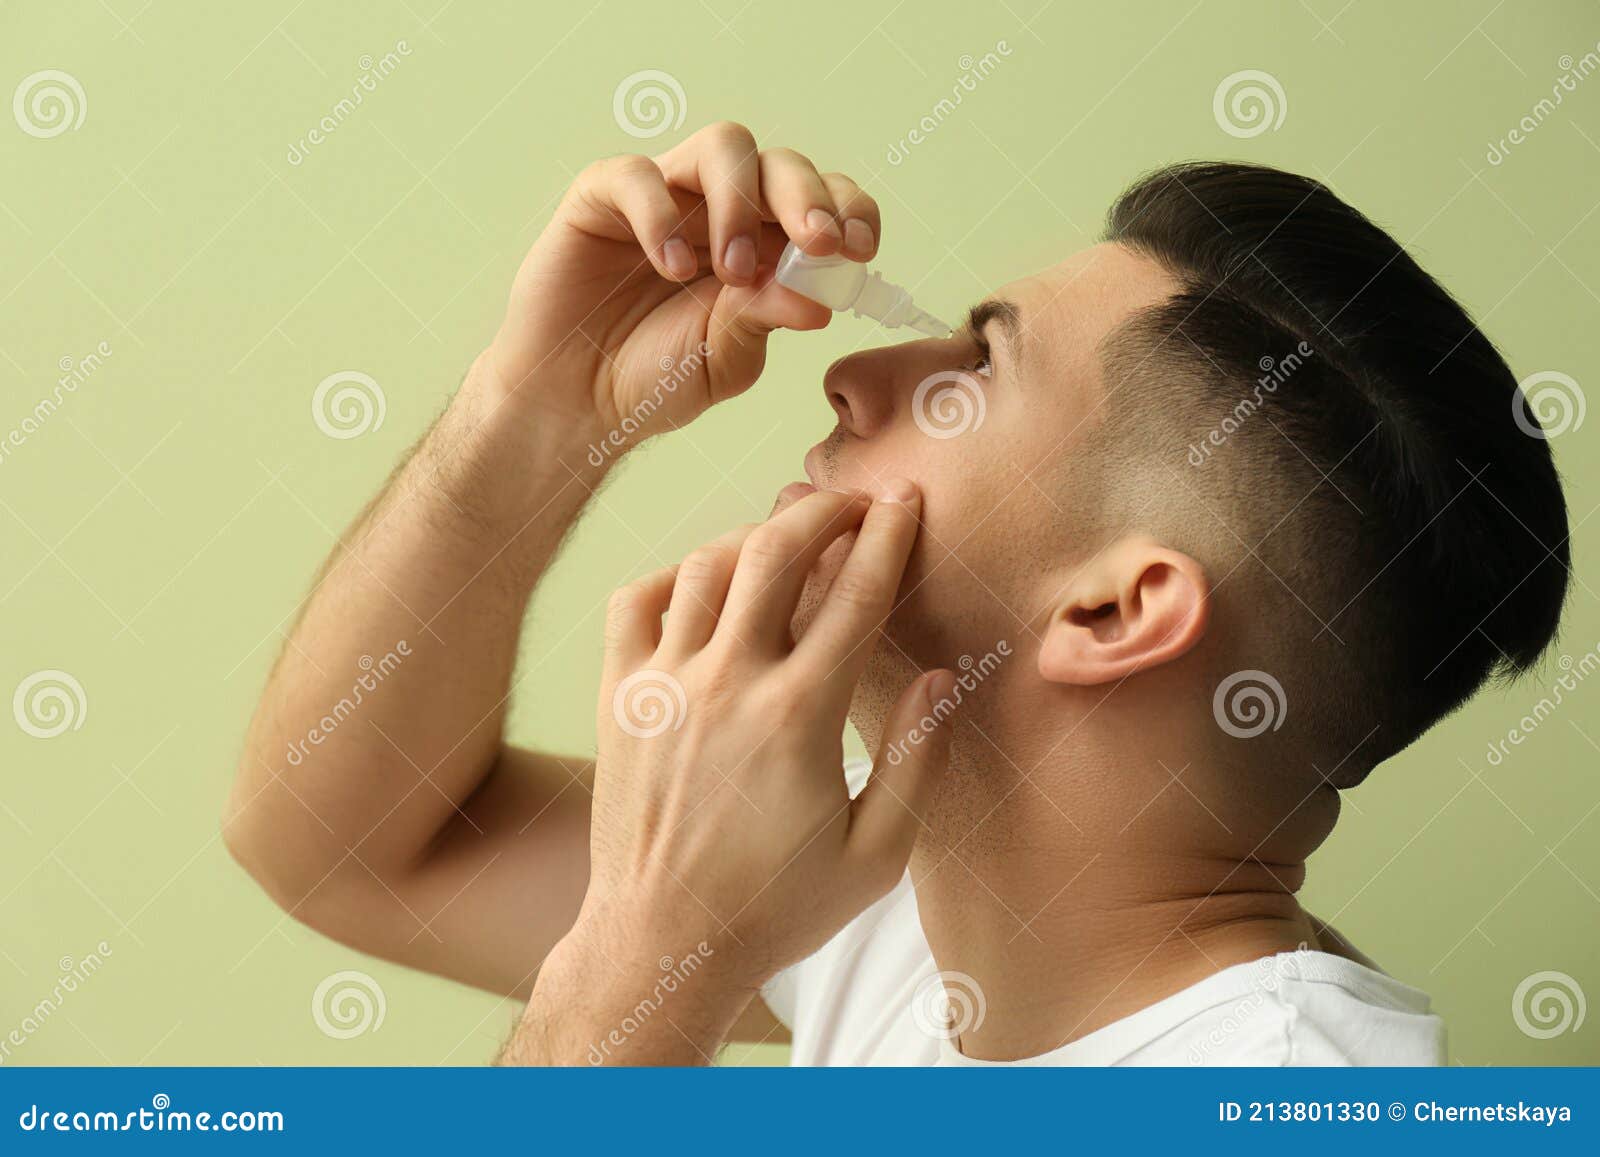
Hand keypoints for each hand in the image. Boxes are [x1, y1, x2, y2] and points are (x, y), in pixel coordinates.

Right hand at [477, 122, 881, 443]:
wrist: (576, 403)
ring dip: (741, 202)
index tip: (859, 249)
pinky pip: (640, 175)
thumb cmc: (654, 378)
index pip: (824, 203)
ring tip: (733, 272)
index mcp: (767, 244)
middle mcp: (722, 208)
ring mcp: (666, 195)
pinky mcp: (603, 197)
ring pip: (723, 147)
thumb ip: (765, 320)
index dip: (849, 211)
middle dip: (808, 198)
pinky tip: (670, 270)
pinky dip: (662, 215)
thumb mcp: (724, 360)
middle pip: (781, 164)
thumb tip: (818, 298)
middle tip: (816, 245)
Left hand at [571, 483, 955, 1004]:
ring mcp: (663, 685)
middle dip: (821, 510)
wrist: (662, 942)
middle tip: (849, 503)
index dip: (886, 536)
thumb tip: (938, 676)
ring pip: (706, 564)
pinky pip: (637, 599)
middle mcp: (727, 685)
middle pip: (776, 552)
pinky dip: (674, 575)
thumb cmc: (777, 907)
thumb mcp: (877, 855)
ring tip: (785, 538)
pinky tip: (705, 586)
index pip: (854, 596)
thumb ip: (915, 759)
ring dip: (754, 536)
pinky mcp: (617, 697)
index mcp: (799, 717)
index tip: (905, 500)